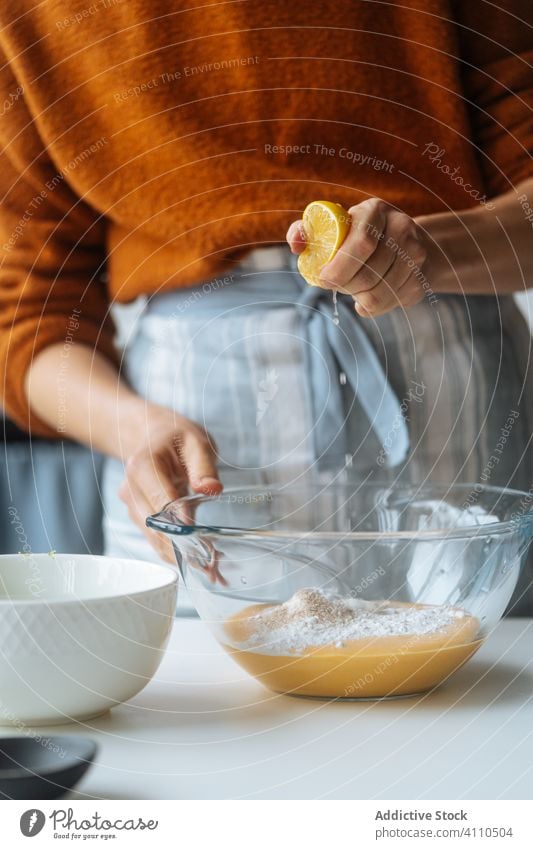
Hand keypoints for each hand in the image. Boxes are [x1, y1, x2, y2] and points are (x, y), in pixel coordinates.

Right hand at [117, 401, 221, 562]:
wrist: (152, 434)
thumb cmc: (176, 436)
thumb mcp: (196, 441)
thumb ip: (203, 465)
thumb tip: (210, 489)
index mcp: (142, 466)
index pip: (161, 502)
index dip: (180, 525)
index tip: (202, 543)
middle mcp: (130, 487)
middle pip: (154, 525)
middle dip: (180, 547)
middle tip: (210, 564)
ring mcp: (131, 503)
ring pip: (152, 535)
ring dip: (177, 552)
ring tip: (208, 565)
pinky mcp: (137, 514)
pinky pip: (153, 535)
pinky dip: (172, 547)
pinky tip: (194, 556)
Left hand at [287, 198, 428, 316]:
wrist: (403, 242)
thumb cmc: (356, 235)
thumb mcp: (332, 225)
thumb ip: (308, 231)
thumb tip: (297, 244)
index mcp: (375, 211)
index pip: (362, 243)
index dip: (339, 267)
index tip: (324, 278)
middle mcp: (402, 228)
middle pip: (368, 273)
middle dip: (344, 286)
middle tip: (335, 285)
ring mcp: (416, 255)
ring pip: (378, 294)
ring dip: (357, 297)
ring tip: (352, 287)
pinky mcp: (420, 280)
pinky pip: (388, 305)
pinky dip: (371, 306)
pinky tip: (368, 294)